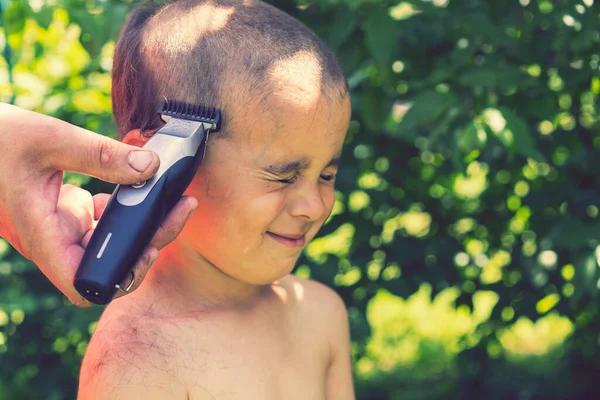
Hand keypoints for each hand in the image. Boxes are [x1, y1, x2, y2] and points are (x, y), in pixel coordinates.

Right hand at [0, 103, 196, 306]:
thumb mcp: (50, 138)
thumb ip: (101, 155)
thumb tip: (150, 168)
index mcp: (42, 234)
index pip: (82, 284)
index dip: (119, 278)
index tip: (150, 249)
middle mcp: (52, 239)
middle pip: (109, 263)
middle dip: (149, 242)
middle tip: (180, 209)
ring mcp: (59, 228)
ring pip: (110, 243)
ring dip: (142, 226)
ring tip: (172, 197)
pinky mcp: (65, 212)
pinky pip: (102, 223)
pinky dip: (123, 210)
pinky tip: (133, 185)